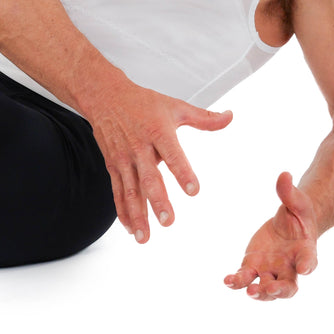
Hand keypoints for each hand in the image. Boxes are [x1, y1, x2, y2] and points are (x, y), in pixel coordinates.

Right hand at [90, 84, 231, 243]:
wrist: (104, 96)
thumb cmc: (142, 102)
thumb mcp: (174, 106)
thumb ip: (203, 118)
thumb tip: (230, 117)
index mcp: (158, 131)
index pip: (173, 154)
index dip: (182, 172)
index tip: (193, 191)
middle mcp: (139, 146)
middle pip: (149, 177)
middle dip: (158, 200)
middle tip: (168, 220)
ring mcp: (124, 158)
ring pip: (130, 190)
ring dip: (137, 214)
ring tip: (145, 237)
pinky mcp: (113, 165)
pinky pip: (117, 191)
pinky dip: (122, 212)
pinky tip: (130, 229)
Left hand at [224, 172, 318, 300]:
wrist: (289, 225)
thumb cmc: (298, 213)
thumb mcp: (296, 201)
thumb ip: (289, 192)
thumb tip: (284, 174)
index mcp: (305, 250)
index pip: (309, 259)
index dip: (308, 264)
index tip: (305, 269)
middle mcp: (290, 267)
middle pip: (289, 286)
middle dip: (280, 290)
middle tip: (269, 289)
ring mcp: (271, 270)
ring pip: (267, 288)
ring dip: (258, 292)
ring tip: (248, 291)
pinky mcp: (254, 266)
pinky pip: (246, 277)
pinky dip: (237, 281)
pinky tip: (227, 281)